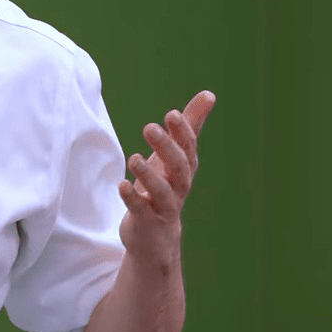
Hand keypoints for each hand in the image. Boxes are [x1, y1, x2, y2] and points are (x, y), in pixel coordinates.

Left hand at [117, 90, 214, 268]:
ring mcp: (163, 206)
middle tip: (149, 127)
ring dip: (148, 175)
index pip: (188, 148)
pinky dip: (132, 198)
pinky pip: (140, 209)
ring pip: (162, 191)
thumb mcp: (175, 156)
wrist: (156, 237)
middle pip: (179, 167)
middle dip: (166, 148)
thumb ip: (190, 126)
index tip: (172, 114)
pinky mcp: (145, 221)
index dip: (182, 132)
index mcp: (184, 168)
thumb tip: (209, 94)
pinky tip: (121, 185)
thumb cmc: (164, 187)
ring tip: (134, 158)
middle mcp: (178, 187)